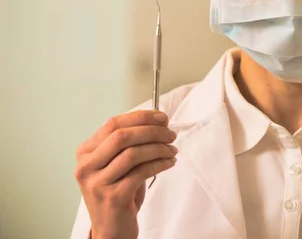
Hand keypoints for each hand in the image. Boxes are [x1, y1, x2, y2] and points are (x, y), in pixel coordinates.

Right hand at [74, 110, 177, 238]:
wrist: (112, 228)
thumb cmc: (118, 192)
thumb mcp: (118, 164)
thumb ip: (131, 143)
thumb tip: (158, 121)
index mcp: (85, 153)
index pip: (113, 124)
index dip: (141, 117)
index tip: (162, 117)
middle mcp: (86, 167)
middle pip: (122, 136)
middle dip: (152, 131)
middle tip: (170, 134)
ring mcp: (97, 183)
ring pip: (133, 153)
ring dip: (159, 148)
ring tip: (172, 150)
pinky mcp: (113, 197)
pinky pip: (141, 172)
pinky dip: (160, 164)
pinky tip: (169, 163)